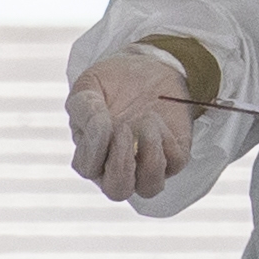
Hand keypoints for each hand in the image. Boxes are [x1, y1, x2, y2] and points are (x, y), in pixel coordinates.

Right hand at [70, 49, 198, 204]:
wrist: (149, 66)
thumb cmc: (112, 82)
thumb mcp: (89, 85)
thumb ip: (84, 109)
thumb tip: (99, 129)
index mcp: (91, 153)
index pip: (87, 169)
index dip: (94, 148)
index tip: (102, 117)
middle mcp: (118, 166)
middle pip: (117, 191)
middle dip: (121, 164)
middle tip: (123, 127)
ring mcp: (147, 164)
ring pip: (150, 187)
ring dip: (149, 153)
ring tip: (146, 119)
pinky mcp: (174, 157)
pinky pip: (174, 164)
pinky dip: (168, 140)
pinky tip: (159, 120)